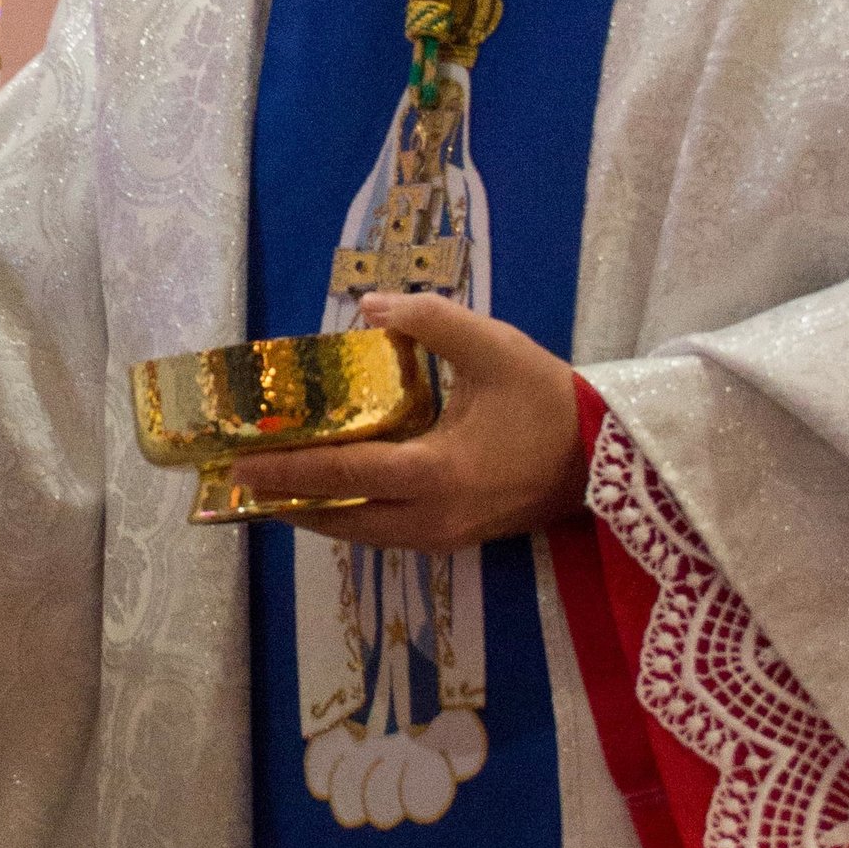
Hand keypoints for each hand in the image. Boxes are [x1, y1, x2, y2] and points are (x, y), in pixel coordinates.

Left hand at [227, 293, 587, 549]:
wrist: (608, 456)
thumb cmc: (548, 399)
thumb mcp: (491, 346)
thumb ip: (428, 321)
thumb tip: (367, 306)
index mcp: (436, 471)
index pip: (343, 474)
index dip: (287, 469)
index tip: (240, 463)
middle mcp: (432, 517)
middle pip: (339, 517)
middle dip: (288, 500)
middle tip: (242, 477)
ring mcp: (444, 537)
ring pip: (361, 533)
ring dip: (316, 513)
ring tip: (275, 487)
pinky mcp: (455, 540)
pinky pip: (385, 534)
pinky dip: (350, 517)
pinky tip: (331, 494)